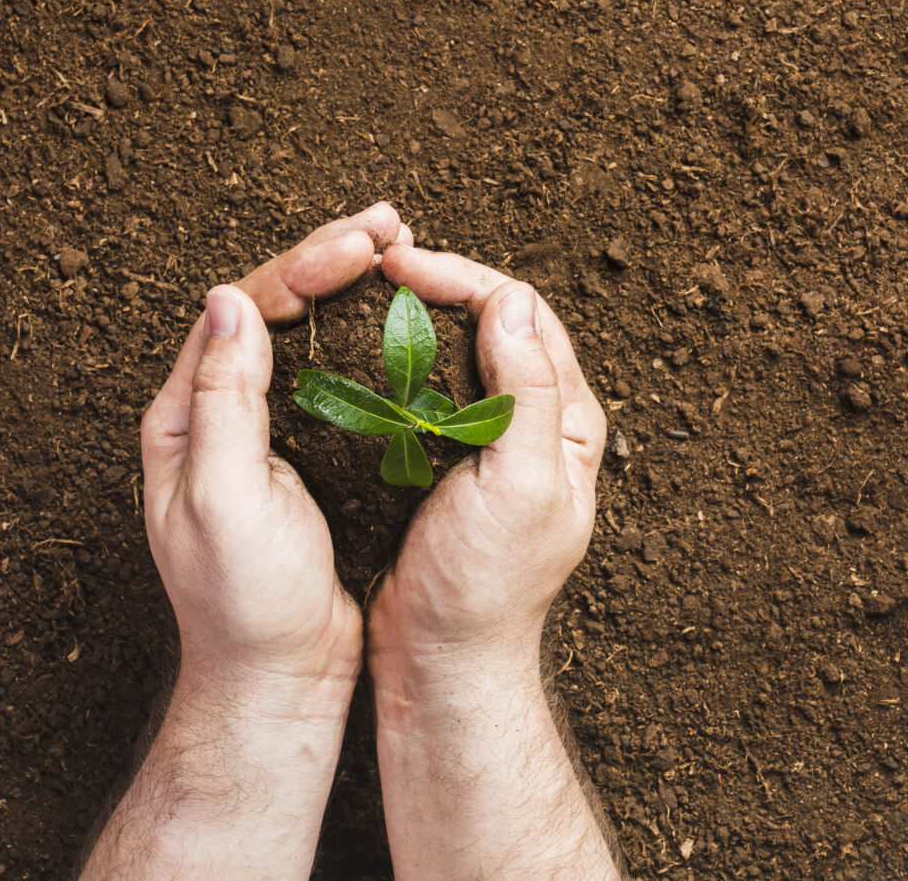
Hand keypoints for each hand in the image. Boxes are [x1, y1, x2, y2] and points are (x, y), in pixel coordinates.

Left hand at [142, 202, 409, 703]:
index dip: (299, 269)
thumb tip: (230, 300)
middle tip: (389, 225)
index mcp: (185, 416)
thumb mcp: (225, 499)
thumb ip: (223, 401)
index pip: (239, 313)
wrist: (279, 674)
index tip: (361, 246)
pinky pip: (334, 377)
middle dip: (327, 260)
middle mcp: (218, 413)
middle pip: (270, 310)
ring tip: (398, 251)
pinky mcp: (307, 452)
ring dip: (348, 290)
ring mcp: (265, 430)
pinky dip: (365, 340)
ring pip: (305, 337)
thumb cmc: (245, 599)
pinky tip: (399, 321)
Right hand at [369, 243, 605, 676]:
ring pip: (454, 352)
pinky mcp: (443, 459)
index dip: (465, 279)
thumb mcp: (520, 487)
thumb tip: (511, 300)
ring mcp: (486, 440)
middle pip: (492, 323)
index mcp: (566, 421)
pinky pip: (423, 391)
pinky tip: (359, 352)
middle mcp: (532, 421)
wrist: (441, 659)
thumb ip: (526, 393)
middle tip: (379, 265)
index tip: (402, 266)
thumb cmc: (485, 585)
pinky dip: (394, 361)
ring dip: (415, 317)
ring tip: (365, 294)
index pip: (524, 317)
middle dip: (440, 284)